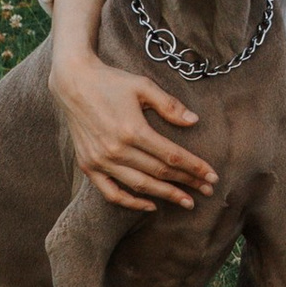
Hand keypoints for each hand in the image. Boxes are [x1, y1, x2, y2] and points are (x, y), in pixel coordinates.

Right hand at [53, 36, 216, 213]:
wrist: (73, 82)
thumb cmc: (111, 81)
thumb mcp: (143, 86)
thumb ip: (169, 105)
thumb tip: (194, 121)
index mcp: (133, 130)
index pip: (172, 156)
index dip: (194, 167)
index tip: (212, 175)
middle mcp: (116, 150)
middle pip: (160, 173)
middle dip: (187, 183)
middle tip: (208, 190)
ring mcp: (100, 161)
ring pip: (140, 186)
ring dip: (166, 196)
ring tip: (187, 201)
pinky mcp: (88, 166)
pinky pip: (111, 192)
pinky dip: (131, 202)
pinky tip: (151, 205)